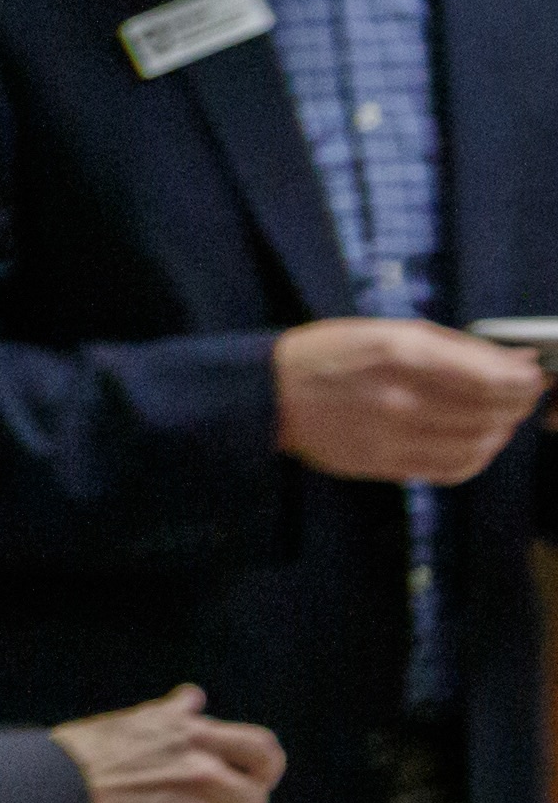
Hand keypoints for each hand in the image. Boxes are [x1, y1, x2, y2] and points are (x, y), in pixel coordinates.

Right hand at [50, 684, 283, 802]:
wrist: (42, 802)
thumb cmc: (78, 761)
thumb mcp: (127, 726)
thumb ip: (170, 716)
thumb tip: (193, 697)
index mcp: (192, 737)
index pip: (262, 751)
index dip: (264, 770)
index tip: (253, 780)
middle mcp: (200, 773)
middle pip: (251, 802)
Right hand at [275, 319, 548, 483]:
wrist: (272, 395)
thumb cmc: (331, 354)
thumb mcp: (391, 331)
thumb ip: (458, 347)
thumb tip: (519, 360)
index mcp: (403, 355)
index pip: (493, 379)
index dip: (526, 380)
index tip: (533, 375)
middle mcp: (401, 399)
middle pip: (492, 413)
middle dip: (519, 403)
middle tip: (522, 394)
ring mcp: (392, 438)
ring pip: (478, 445)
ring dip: (501, 431)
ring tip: (500, 418)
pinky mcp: (384, 466)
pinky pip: (451, 470)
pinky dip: (477, 459)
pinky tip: (476, 444)